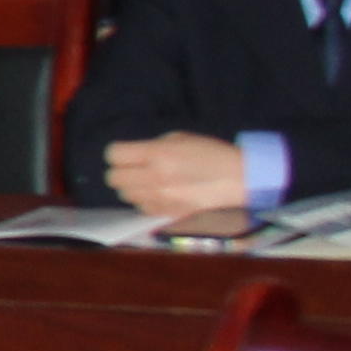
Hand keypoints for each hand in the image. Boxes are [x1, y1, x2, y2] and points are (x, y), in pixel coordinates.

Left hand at [107, 132, 254, 227]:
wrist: (238, 178)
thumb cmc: (210, 152)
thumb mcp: (180, 138)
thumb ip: (152, 147)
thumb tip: (133, 155)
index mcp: (157, 154)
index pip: (114, 155)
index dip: (117, 153)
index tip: (125, 153)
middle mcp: (154, 177)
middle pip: (113, 178)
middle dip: (121, 171)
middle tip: (134, 168)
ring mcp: (160, 197)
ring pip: (125, 195)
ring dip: (132, 187)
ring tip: (148, 181)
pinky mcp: (168, 212)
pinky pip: (141, 208)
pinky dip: (145, 201)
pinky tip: (158, 193)